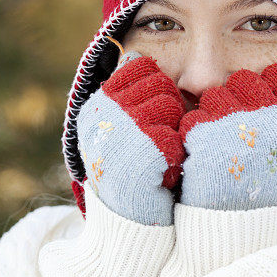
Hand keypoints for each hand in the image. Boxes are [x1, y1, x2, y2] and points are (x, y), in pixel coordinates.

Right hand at [77, 51, 185, 224]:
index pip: (139, 65)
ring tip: (165, 151)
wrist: (125, 223)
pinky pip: (177, 134)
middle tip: (164, 133)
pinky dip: (178, 152)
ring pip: (170, 104)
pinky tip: (167, 169)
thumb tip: (134, 53)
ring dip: (176, 127)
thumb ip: (125, 95)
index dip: (157, 83)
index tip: (157, 110)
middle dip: (170, 104)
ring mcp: (123, 131)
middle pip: (159, 81)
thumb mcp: (117, 128)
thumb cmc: (128, 172)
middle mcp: (104, 113)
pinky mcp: (145, 153)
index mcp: (98, 103)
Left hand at [178, 56, 276, 209]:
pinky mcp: (205, 139)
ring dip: (213, 115)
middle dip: (237, 99)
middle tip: (237, 131)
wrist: (245, 229)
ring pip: (215, 94)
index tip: (261, 113)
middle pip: (244, 79)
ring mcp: (238, 128)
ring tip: (221, 144)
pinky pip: (193, 117)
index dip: (266, 90)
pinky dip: (194, 134)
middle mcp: (274, 119)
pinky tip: (205, 155)